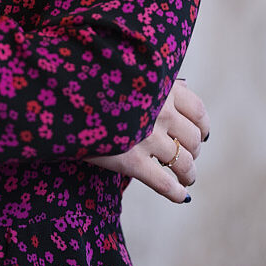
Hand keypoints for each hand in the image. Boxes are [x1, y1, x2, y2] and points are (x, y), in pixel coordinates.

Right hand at [87, 79, 209, 203]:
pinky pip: (166, 184)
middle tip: (186, 157)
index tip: (200, 134)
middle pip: (193, 140)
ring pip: (184, 164)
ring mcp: (147, 138)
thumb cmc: (95, 80)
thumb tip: (181, 90)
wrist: (63, 94)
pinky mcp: (131, 161)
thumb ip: (152, 80)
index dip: (201, 127)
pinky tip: (180, 195)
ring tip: (185, 178)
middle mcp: (160, 111)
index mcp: (162, 86)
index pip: (198, 112)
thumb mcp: (127, 70)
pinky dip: (177, 192)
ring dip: (188, 174)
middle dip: (192, 152)